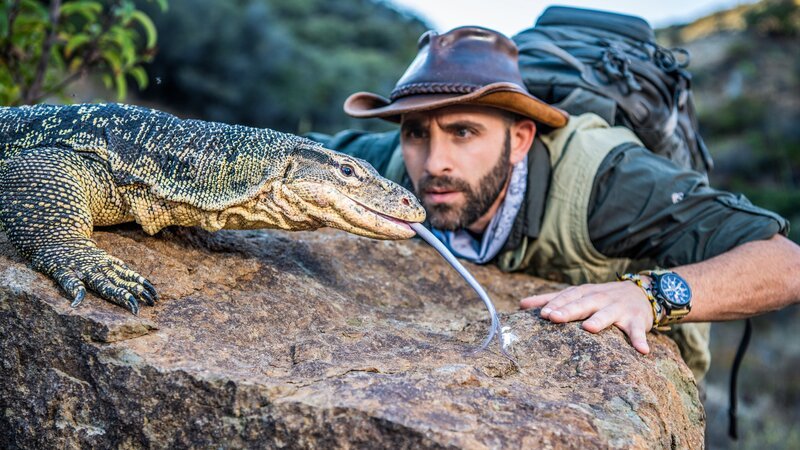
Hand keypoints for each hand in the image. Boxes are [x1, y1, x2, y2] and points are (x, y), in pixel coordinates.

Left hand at [520, 281, 654, 354]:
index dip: (555, 304)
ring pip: (608, 314)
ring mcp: (619, 309)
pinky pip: (638, 331)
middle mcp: (601, 298)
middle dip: (569, 310)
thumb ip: (551, 299)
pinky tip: (642, 351)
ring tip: (590, 328)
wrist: (641, 292)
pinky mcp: (636, 320)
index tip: (542, 313)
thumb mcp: (577, 294)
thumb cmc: (601, 297)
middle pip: (583, 303)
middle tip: (553, 317)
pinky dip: (640, 340)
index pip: (568, 296)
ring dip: (600, 320)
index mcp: (585, 293)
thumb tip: (521, 304)